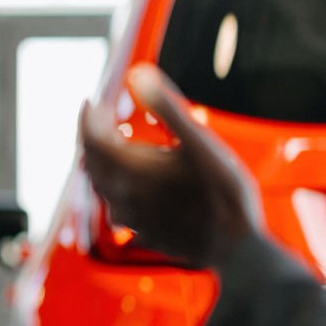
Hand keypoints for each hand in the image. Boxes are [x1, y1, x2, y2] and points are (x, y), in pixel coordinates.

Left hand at [78, 65, 262, 267]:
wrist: (237, 251)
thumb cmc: (225, 195)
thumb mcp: (200, 144)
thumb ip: (167, 108)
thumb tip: (138, 74)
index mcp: (131, 172)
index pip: (91, 139)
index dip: (88, 117)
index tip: (93, 100)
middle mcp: (122, 197)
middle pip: (92, 161)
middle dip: (93, 134)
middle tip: (102, 115)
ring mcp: (130, 218)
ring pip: (101, 184)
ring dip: (102, 160)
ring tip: (115, 141)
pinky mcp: (141, 232)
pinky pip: (116, 203)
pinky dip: (115, 183)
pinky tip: (131, 180)